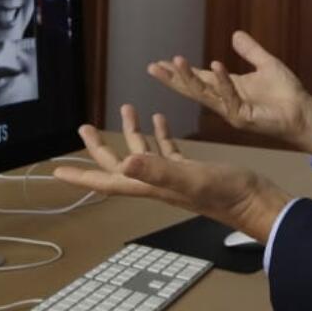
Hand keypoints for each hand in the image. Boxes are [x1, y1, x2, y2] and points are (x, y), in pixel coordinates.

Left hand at [53, 105, 290, 242]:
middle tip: (82, 127)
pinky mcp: (191, 171)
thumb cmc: (226, 193)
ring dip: (132, 132)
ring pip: (143, 154)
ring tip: (127, 108)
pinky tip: (160, 119)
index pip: (107, 180)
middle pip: (119, 165)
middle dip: (98, 147)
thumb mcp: (190, 178)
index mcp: (150, 185)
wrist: (255, 202)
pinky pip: (169, 151)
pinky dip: (162, 134)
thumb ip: (158, 169)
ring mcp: (174, 177)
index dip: (81, 174)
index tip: (56, 171)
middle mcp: (157, 183)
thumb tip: (124, 162)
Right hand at [147, 31, 311, 156]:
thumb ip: (250, 51)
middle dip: (173, 78)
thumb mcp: (266, 64)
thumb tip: (236, 34)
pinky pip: (230, 96)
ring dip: (189, 78)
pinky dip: (222, 81)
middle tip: (153, 67)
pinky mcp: (243, 117)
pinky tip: (215, 65)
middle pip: (193, 88)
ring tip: (175, 62)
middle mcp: (225, 100)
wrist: (304, 112)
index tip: (160, 63)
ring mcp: (232, 110)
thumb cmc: (287, 93)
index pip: (198, 78)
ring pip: (205, 94)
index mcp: (228, 88)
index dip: (180, 71)